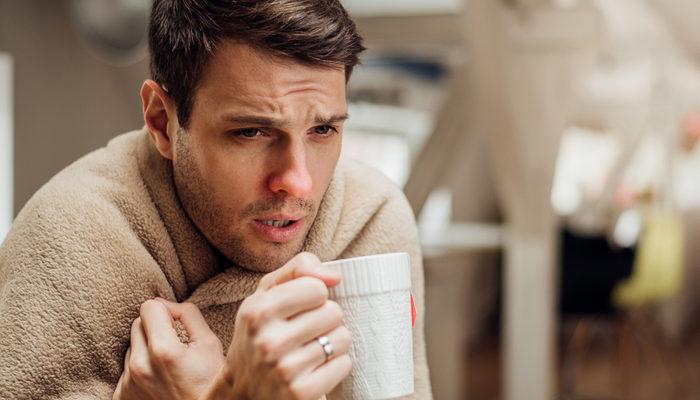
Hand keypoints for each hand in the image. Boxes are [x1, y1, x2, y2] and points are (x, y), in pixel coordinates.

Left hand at [113, 299, 224, 399]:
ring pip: (131, 347)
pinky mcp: (121, 396)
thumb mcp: (210, 344)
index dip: (166, 312)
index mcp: (163, 350)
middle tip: (175, 346)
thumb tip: (163, 302)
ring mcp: (128, 383)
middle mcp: (140, 366)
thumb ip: (188, 314)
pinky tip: (158, 381)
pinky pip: (126, 369)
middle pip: (137, 324)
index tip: (177, 326)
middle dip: (155, 329)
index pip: (149, 307)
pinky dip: (141, 370)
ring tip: (167, 367)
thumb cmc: (209, 384)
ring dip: (146, 350)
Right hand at [203, 252, 351, 399]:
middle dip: (324, 320)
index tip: (299, 308)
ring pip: (343, 338)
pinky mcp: (302, 393)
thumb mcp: (267, 294)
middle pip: (333, 312)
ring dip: (332, 342)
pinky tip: (314, 368)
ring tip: (309, 349)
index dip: (314, 296)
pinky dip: (334, 365)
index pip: (317, 288)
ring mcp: (286, 370)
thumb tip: (335, 277)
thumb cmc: (261, 332)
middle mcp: (269, 341)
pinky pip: (344, 364)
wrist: (243, 391)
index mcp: (258, 311)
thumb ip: (298, 269)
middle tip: (304, 332)